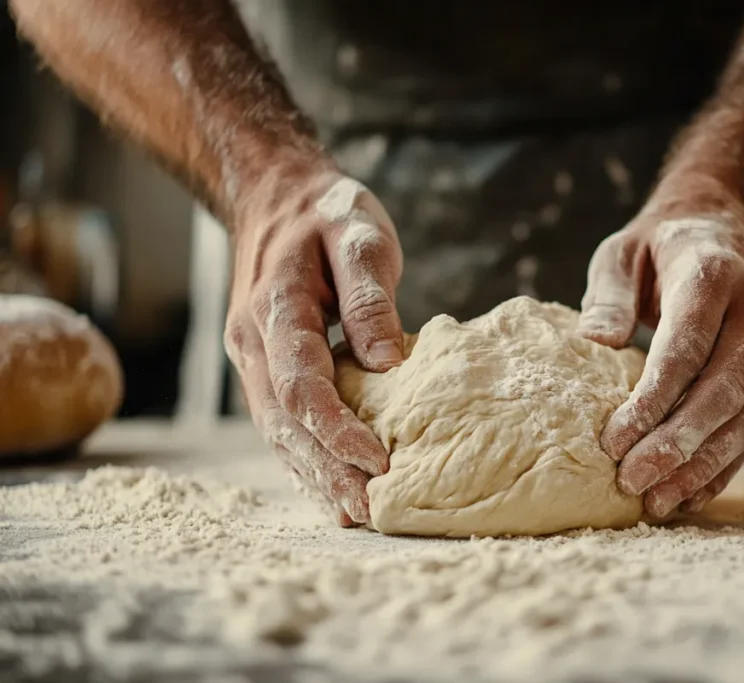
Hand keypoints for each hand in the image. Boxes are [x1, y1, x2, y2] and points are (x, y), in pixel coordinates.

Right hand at [224, 165, 403, 525]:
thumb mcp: (358, 235)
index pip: (301, 385)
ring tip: (354, 515)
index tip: (379, 462)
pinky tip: (331, 489)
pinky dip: (304, 458)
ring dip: (314, 475)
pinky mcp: (264, 369)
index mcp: (275, 309)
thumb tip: (388, 364)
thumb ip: (370, 297)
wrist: (277, 198)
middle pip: (285, 422)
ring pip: (278, 431)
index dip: (337, 430)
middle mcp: (252, 344)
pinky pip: (281, 423)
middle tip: (370, 511)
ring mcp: (251, 360)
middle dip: (327, 470)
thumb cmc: (325, 214)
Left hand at [578, 175, 743, 517]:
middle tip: (631, 481)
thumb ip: (608, 295)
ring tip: (657, 500)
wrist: (729, 221)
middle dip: (677, 445)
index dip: (653, 400)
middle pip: (723, 391)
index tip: (614, 441)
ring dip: (702, 466)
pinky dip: (725, 464)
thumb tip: (595, 344)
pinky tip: (690, 492)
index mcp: (715, 273)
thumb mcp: (623, 251)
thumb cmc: (662, 243)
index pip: (687, 348)